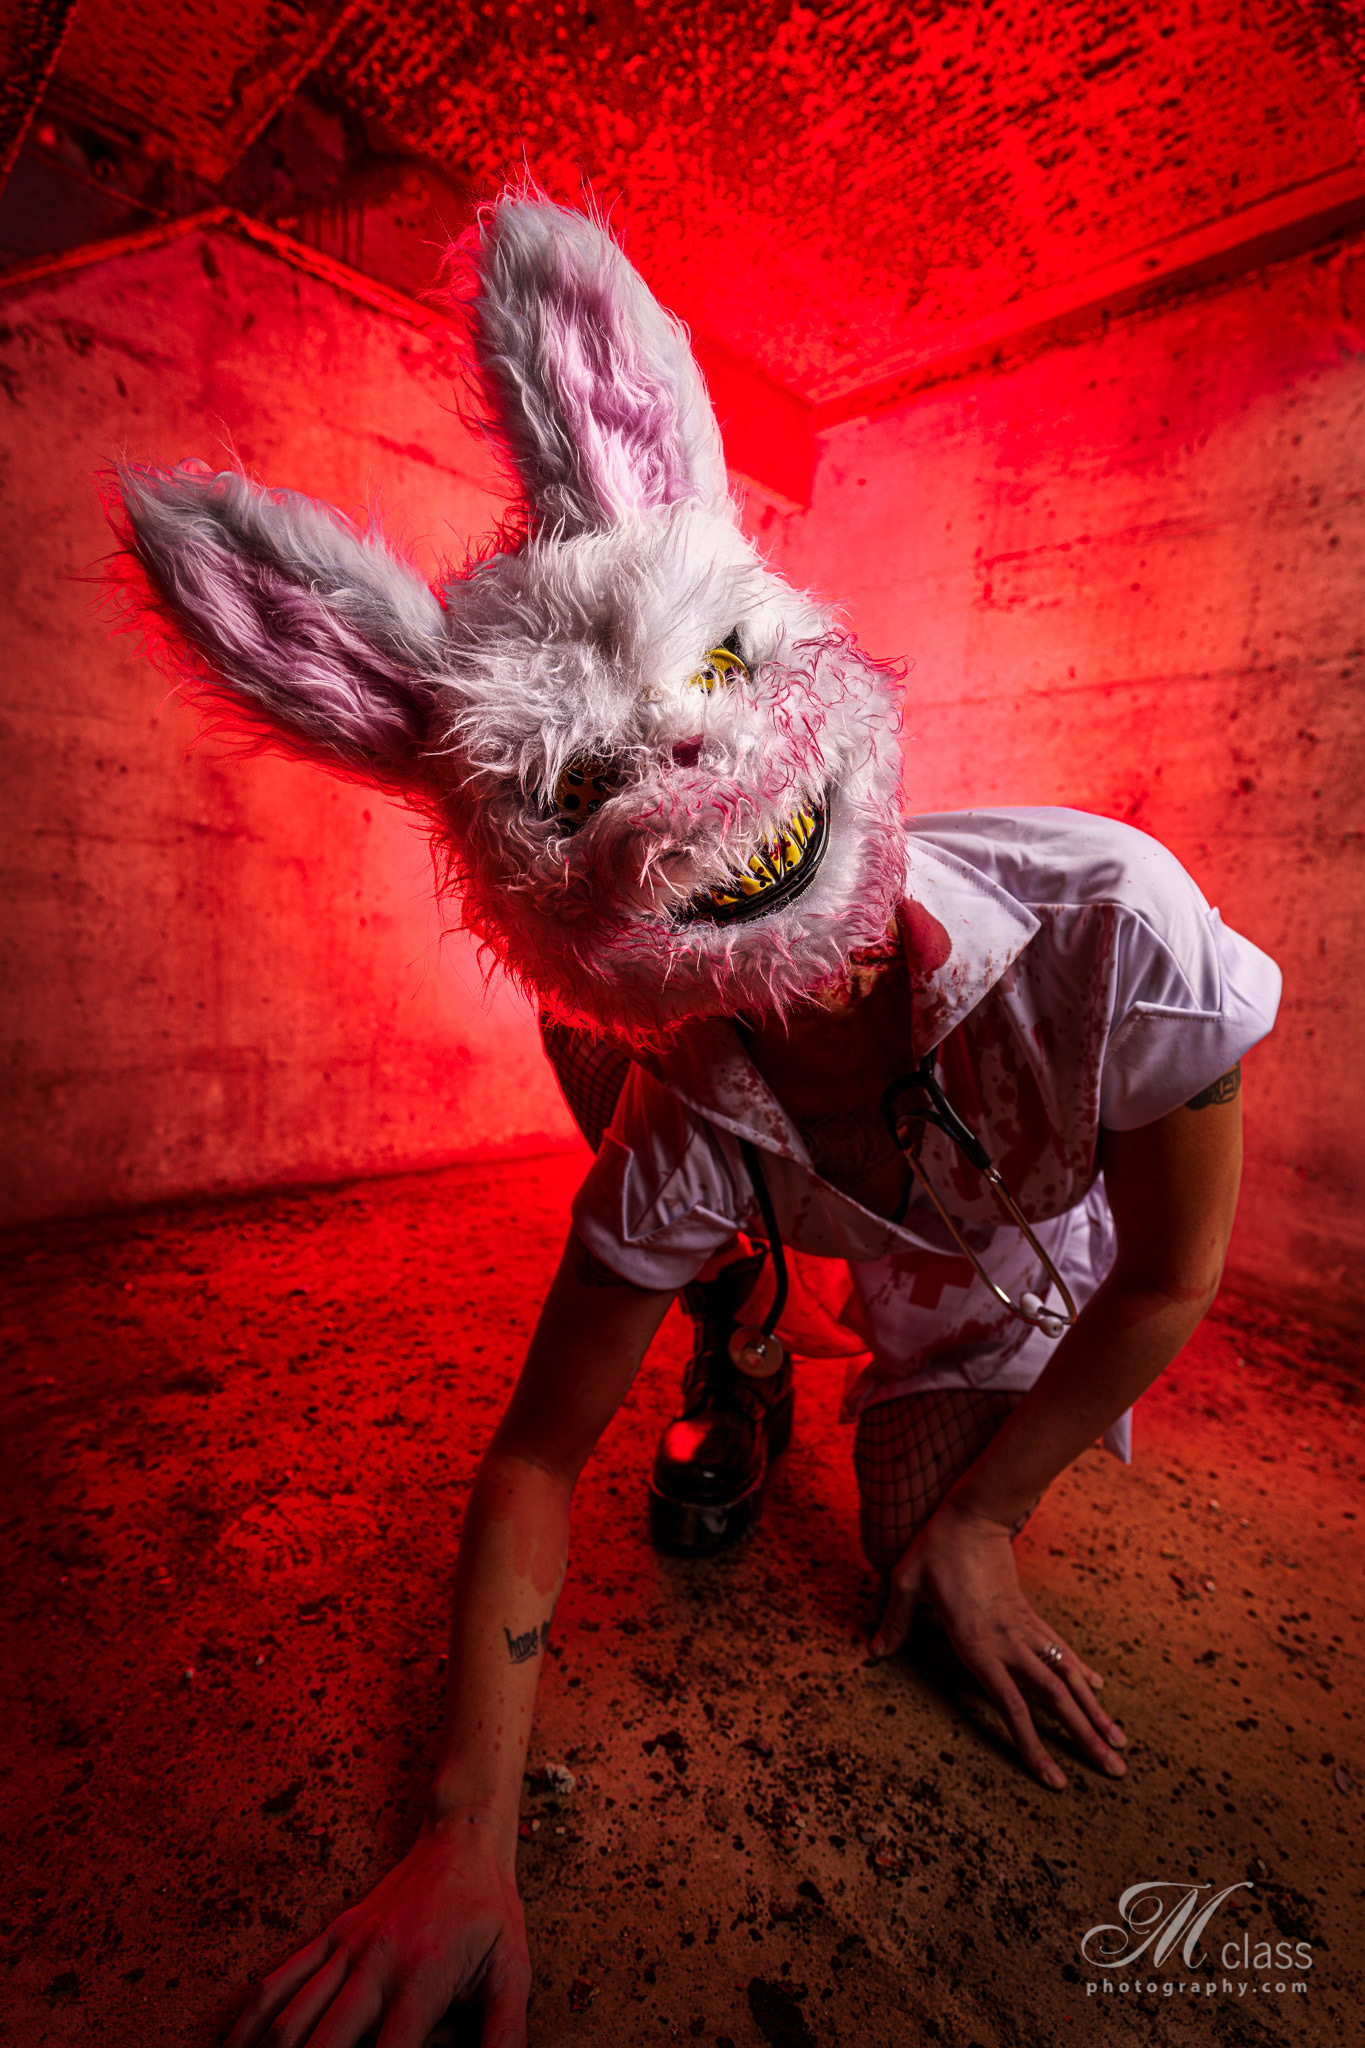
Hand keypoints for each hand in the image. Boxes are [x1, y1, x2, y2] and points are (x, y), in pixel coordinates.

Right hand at [224, 1811, 529, 2047]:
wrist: (461, 1839)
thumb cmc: (489, 1909)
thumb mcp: (512, 1970)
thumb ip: (506, 2031)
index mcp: (422, 1977)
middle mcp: (375, 1963)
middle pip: (324, 2043)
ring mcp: (345, 1949)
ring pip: (290, 2017)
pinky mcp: (330, 1937)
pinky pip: (278, 1981)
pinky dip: (248, 2021)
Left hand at [869, 1497, 1126, 1789]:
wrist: (972, 1512)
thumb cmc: (935, 1548)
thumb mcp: (905, 1581)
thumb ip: (894, 1622)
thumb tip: (872, 1655)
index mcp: (978, 1643)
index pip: (1012, 1706)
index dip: (1033, 1746)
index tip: (1055, 1780)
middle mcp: (1009, 1641)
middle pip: (1054, 1698)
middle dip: (1085, 1737)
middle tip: (1115, 1771)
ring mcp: (1024, 1627)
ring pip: (1068, 1677)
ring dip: (1094, 1710)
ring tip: (1119, 1743)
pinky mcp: (1030, 1613)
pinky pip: (1061, 1650)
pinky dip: (1081, 1671)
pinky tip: (1098, 1688)